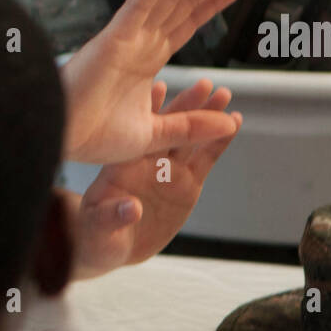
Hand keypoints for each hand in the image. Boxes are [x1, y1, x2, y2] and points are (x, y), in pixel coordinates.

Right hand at [60, 0, 251, 163]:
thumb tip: (231, 123)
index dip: (213, 1)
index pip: (188, 22)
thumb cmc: (93, 137)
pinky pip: (138, 7)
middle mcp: (138, 42)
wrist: (58, 140)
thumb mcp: (155, 135)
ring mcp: (125, 38)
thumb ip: (191, 126)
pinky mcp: (111, 40)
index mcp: (146, 59)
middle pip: (184, 2)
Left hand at [67, 78, 240, 279]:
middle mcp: (147, 161)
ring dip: (208, 117)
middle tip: (203, 84)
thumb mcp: (98, 229)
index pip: (134, 133)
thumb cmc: (96, 233)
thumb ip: (112, 217)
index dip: (146, 112)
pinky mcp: (187, 184)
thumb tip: (131, 209)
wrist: (112, 245)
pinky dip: (220, 141)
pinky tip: (234, 122)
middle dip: (185, 106)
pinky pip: (206, 159)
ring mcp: (169, 170)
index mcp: (121, 164)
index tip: (158, 88)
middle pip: (168, 128)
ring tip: (224, 95)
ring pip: (191, 138)